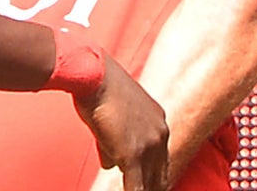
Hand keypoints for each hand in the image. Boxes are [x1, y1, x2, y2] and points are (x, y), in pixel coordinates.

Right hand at [73, 55, 169, 190]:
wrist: (95, 76)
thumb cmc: (100, 91)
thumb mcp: (116, 118)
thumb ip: (117, 142)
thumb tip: (112, 163)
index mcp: (159, 123)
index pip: (161, 159)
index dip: (154, 177)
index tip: (148, 186)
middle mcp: (160, 134)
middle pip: (161, 174)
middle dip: (153, 187)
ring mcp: (149, 145)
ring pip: (151, 182)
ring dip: (144, 190)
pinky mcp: (133, 154)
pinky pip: (136, 186)